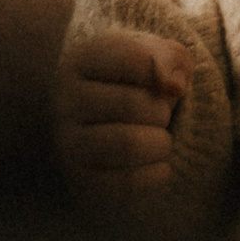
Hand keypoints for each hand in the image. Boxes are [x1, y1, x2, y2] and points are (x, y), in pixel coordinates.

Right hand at [55, 30, 192, 208]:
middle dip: (162, 112)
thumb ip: (171, 59)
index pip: (133, 60)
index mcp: (81, 61)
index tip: (160, 83)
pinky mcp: (82, 180)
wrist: (112, 124)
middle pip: (132, 105)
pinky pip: (129, 182)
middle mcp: (66, 101)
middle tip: (161, 115)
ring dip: (160, 143)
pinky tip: (158, 164)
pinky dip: (157, 173)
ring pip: (129, 145)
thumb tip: (173, 86)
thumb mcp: (155, 58)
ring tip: (160, 140)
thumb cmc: (137, 84)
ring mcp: (69, 143)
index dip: (162, 74)